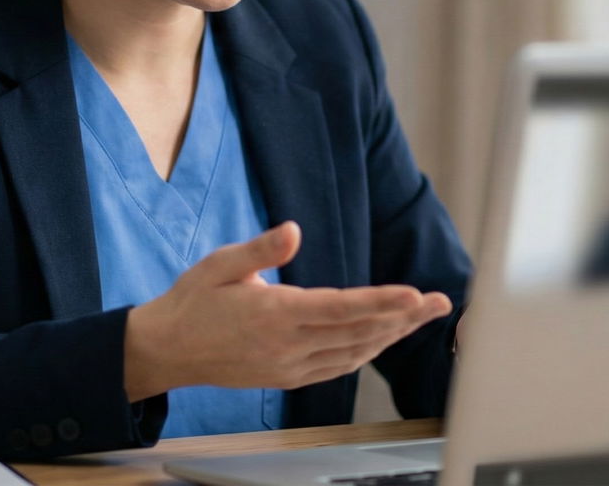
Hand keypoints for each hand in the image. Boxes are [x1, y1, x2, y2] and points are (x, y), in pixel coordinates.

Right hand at [122, 221, 451, 400]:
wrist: (168, 351)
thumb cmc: (194, 300)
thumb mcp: (220, 264)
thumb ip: (261, 249)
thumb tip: (294, 230)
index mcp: (273, 314)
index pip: (340, 309)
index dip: (381, 302)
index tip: (414, 294)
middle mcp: (287, 346)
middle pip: (358, 332)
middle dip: (403, 317)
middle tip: (440, 302)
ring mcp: (290, 367)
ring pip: (353, 353)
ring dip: (392, 335)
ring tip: (423, 316)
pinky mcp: (288, 378)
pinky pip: (338, 366)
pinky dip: (367, 352)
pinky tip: (385, 338)